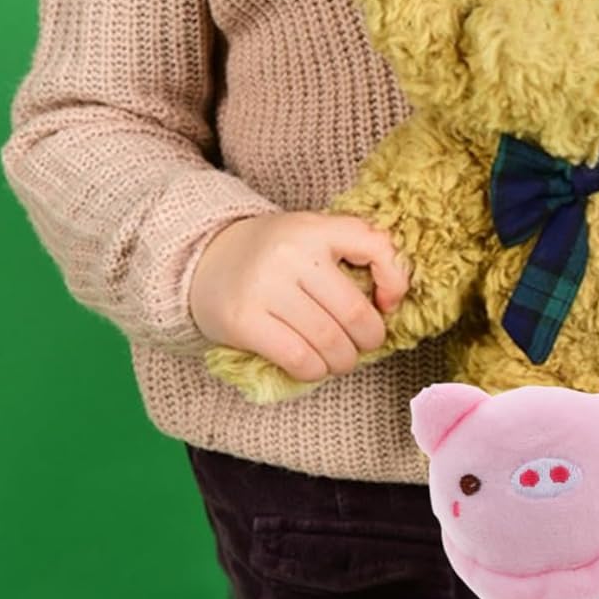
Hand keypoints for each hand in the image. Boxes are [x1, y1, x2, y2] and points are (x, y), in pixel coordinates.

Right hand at [189, 212, 410, 382]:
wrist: (202, 259)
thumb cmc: (272, 254)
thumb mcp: (311, 235)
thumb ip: (351, 254)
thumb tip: (390, 303)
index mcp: (315, 227)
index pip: (376, 246)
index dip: (396, 280)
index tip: (388, 304)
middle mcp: (291, 254)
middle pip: (353, 311)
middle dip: (368, 338)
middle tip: (363, 344)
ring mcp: (265, 287)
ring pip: (329, 340)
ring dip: (343, 361)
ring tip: (340, 360)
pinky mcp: (244, 320)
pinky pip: (298, 358)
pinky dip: (314, 370)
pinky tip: (313, 367)